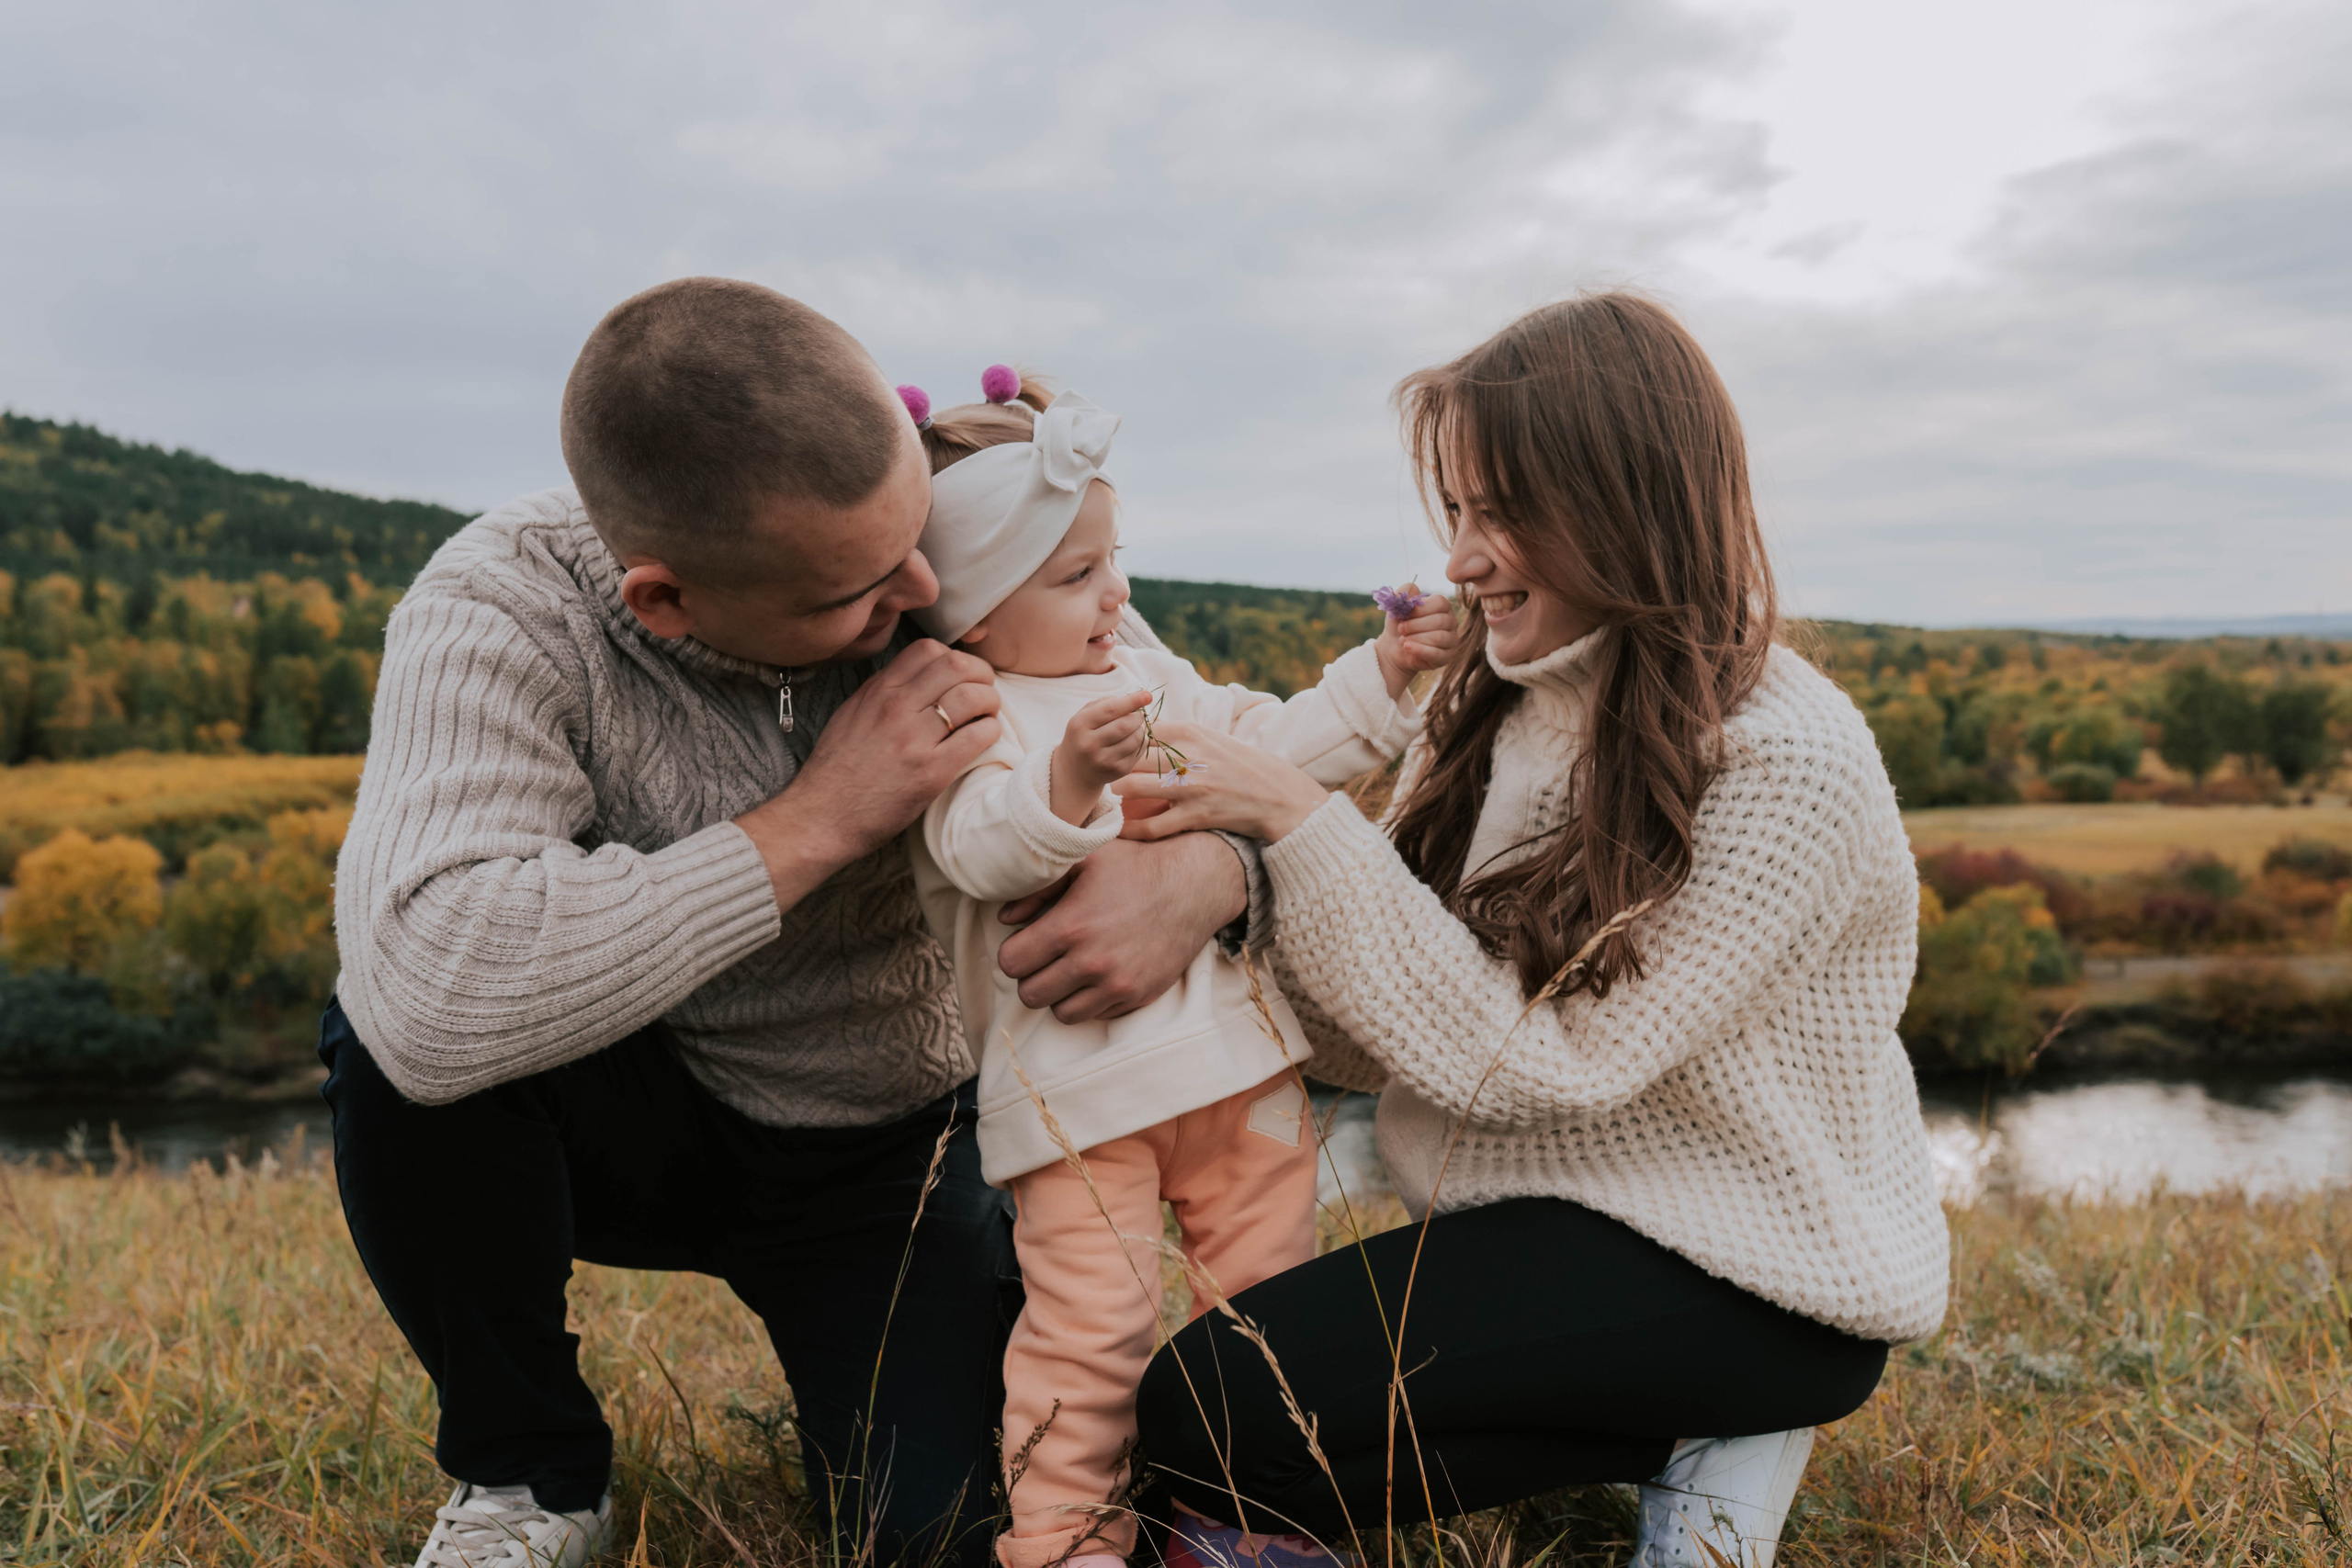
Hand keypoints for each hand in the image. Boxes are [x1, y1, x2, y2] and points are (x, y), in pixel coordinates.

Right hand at [735, 640, 1000, 897]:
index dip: (953, 658)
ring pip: (974, 696)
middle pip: (958, 665)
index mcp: (878, 691)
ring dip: (990, 702)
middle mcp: (896, 707)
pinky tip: (982, 738)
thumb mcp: (852, 714)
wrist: (822, 816)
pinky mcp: (932, 771)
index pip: (928, 649)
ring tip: (986, 715)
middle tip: (983, 692)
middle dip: (981, 674)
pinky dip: (990, 731)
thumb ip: (883, 692)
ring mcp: (915, 738)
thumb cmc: (836, 770)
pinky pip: (978, 736)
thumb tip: (918, 678)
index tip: (959, 676)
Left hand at [995, 834, 1245, 1021]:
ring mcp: (1116, 985)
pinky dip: (1089, 1000)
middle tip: (1046, 957)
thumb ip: (1037, 888)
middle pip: (1030, 995)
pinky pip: (1095, 1015)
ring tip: (1070, 968)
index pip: (1010, 963)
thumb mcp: (1083, 860)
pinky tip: (1097, 974)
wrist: (1194, 886)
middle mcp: (1091, 962)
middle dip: (1031, 976)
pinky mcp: (1138, 997)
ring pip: (1060, 1013)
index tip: (1026, 941)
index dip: (1013, 951)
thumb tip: (1005, 917)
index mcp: (1070, 926)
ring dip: (1059, 993)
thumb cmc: (1135, 866)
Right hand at [1052, 689, 1152, 822]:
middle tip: (1137, 714)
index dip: (1132, 701)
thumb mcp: (1083, 717)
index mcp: (1080, 725)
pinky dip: (1140, 741)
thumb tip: (1134, 699)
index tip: (1147, 695)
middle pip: (1125, 724)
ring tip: (1133, 727)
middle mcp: (1090, 744)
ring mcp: (1104, 760)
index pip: (1110, 709)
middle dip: (1137, 716)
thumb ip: (1105, 703)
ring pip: (1136, 738)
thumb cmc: (1082, 737)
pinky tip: (1131, 741)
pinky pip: (1139, 750)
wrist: (1074, 773)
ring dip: (1140, 728)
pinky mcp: (1118, 771)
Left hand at [1112, 722, 1327, 843]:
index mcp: (1188, 732)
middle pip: (1128, 757)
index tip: (1109, 752)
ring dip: (1115, 794)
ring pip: (1131, 788)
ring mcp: (1190, 787)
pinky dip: (1130, 829)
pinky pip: (1151, 826)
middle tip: (1099, 776)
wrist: (1276, 794)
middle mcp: (1187, 756)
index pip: (1137, 732)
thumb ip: (1175, 734)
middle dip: (1110, 767)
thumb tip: (1138, 731)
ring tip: (1108, 798)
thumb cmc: (1239, 764)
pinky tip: (1119, 829)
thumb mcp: (1210, 737)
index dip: (1118, 742)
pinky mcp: (1196, 816)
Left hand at [1375, 585, 1458, 698]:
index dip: (1421, 609)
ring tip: (1402, 640)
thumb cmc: (1399, 624)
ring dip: (1416, 638)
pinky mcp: (1446, 657)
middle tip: (1401, 629)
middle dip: (1416, 625)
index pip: (1440, 603)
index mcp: (1443, 607)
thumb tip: (1412, 587)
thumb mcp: (1397, 607)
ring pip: (1439, 637)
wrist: (1394, 648)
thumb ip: (1403, 593)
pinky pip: (1436, 654)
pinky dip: (1419, 650)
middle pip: (1440, 621)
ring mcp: (1451, 640)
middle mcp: (1451, 622)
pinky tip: (1406, 647)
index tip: (1405, 614)